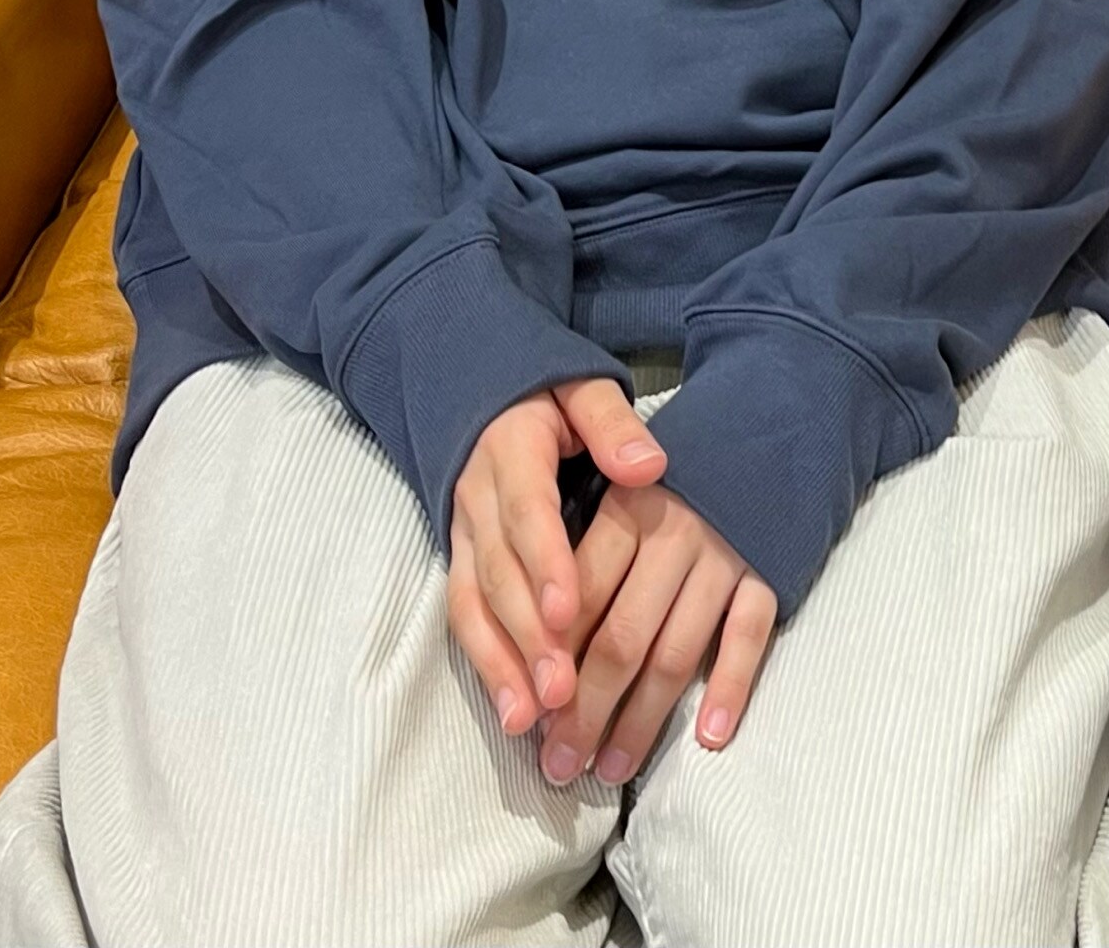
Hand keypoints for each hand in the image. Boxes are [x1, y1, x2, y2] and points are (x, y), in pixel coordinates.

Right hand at [447, 377, 665, 738]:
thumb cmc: (555, 397)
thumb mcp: (585, 390)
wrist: (489, 395)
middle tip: (562, 691)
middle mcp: (478, 499)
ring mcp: (462, 536)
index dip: (544, 564)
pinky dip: (487, 666)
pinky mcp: (459, 563)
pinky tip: (515, 712)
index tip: (567, 611)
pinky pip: (465, 619)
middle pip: (498, 574)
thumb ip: (612, 425)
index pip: (527, 514)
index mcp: (511, 452)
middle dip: (527, 636)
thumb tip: (649, 465)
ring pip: (473, 606)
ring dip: (501, 664)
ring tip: (533, 719)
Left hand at [536, 480, 777, 787]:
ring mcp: (725, 556)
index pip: (578, 599)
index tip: (530, 719)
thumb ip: (587, 550)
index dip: (551, 664)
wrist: (775, 421)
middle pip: (621, 638)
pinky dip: (729, 688)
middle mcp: (674, 535)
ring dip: (641, 719)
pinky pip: (748, 637)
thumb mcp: (625, 485)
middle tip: (558, 766)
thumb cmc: (681, 469)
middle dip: (584, 712)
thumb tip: (541, 643)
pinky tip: (710, 737)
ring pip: (677, 651)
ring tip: (611, 769)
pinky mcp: (769, 570)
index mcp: (628, 510)